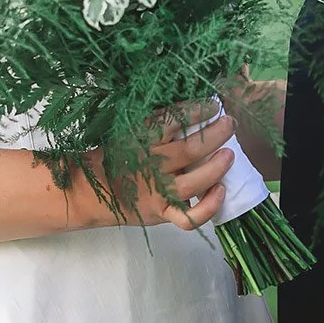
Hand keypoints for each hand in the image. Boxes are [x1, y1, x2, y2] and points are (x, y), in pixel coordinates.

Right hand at [122, 104, 232, 230]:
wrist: (94, 192)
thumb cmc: (119, 157)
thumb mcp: (129, 132)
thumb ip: (156, 122)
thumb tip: (193, 105)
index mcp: (140, 139)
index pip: (171, 121)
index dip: (196, 110)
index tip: (213, 105)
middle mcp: (150, 165)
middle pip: (189, 150)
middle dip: (216, 135)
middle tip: (229, 124)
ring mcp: (157, 192)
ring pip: (193, 183)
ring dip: (216, 168)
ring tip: (229, 155)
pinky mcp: (163, 213)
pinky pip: (189, 217)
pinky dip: (208, 207)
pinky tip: (220, 191)